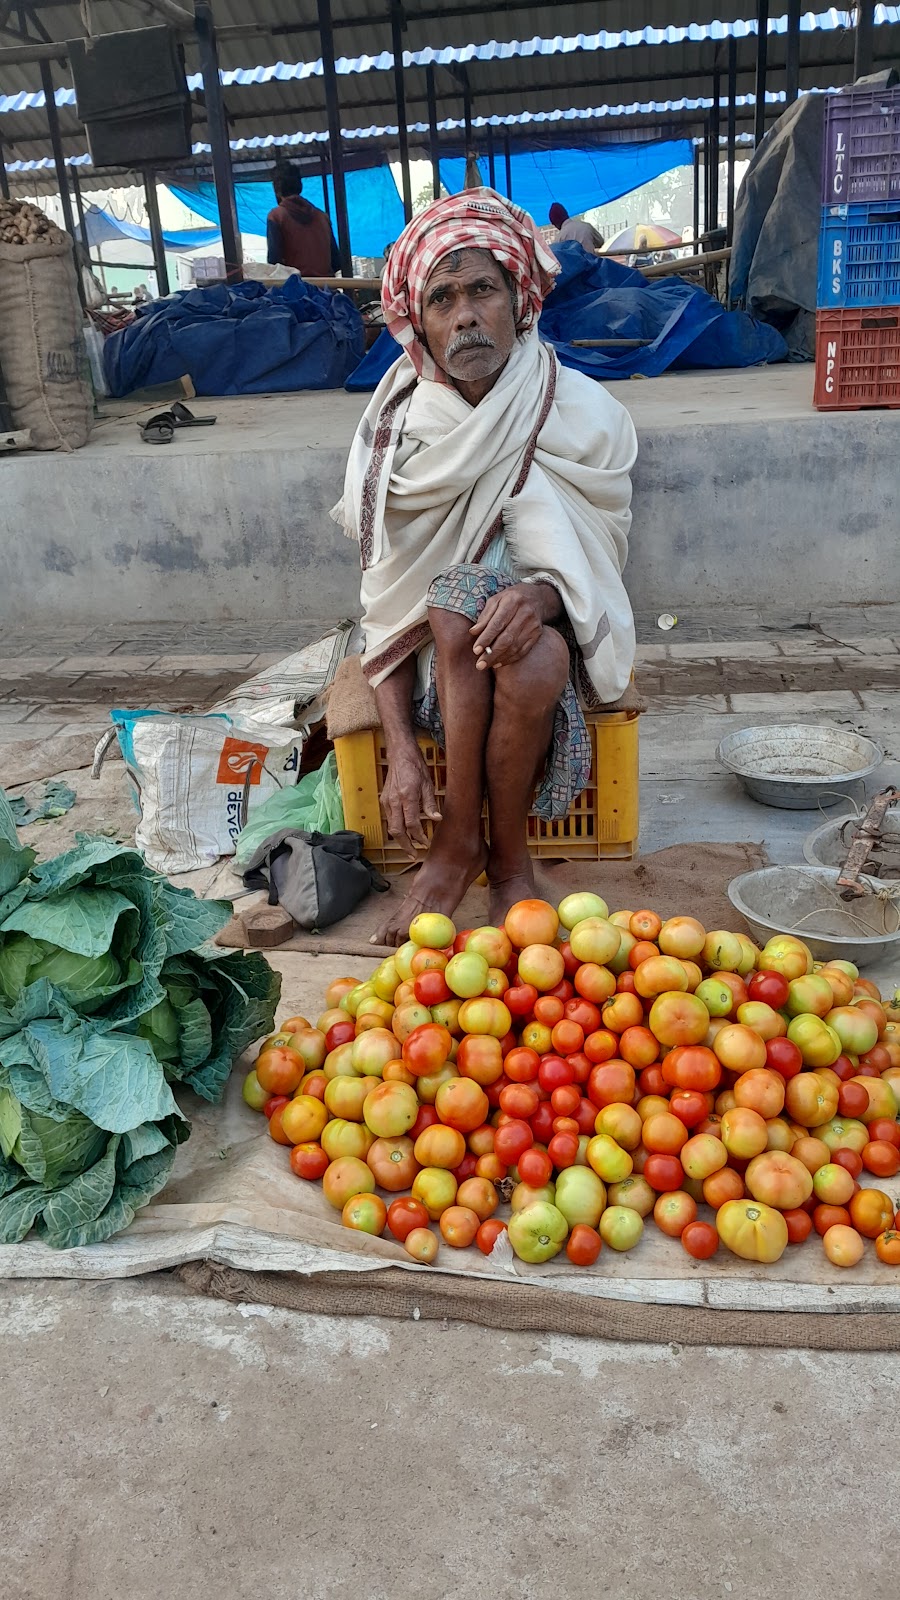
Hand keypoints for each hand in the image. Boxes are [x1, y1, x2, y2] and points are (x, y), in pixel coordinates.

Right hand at [379, 743, 440, 858]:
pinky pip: (390, 819)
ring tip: (410, 847)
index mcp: (407, 796)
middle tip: (414, 855)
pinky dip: (397, 828)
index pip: (412, 824)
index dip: (419, 837)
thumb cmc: (415, 766)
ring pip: (391, 827)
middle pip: (397, 831)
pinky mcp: (384, 800)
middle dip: (406, 845)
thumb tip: (436, 819)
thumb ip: (430, 803)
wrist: (400, 754)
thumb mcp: (428, 783)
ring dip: (400, 839)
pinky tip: (404, 833)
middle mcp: (394, 800)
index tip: (426, 844)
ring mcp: (387, 801)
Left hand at [470, 584, 549, 669]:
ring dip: (499, 658)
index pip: (497, 623)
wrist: (536, 597)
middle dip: (492, 653)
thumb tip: (473, 632)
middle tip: (479, 665)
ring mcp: (533, 625)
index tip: (476, 650)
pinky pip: (523, 650)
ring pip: (515, 647)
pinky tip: (499, 663)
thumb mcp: (495, 600)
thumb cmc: (510, 599)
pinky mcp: (537, 634)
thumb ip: (485, 617)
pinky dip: (510, 659)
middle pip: (507, 638)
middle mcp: (525, 613)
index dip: (486, 638)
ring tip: (486, 665)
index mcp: (512, 601)